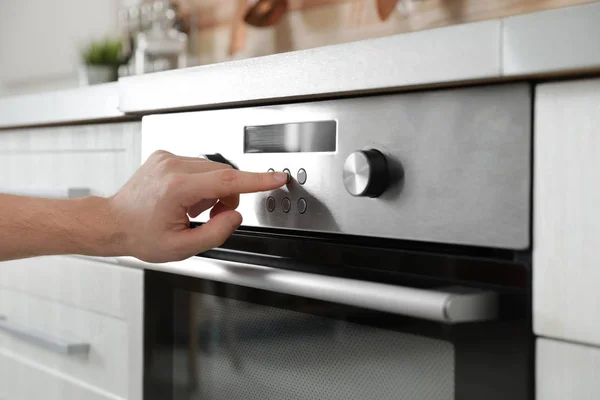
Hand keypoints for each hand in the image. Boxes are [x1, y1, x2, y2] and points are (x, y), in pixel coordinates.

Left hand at [108, 150, 286, 261]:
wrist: (113, 223)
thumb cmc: (141, 235)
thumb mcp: (181, 247)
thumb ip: (216, 233)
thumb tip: (235, 215)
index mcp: (176, 188)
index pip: (227, 180)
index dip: (257, 180)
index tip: (277, 177)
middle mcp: (172, 166)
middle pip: (223, 174)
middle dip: (228, 196)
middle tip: (214, 216)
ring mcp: (168, 158)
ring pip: (213, 169)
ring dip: (215, 189)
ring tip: (194, 209)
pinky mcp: (166, 155)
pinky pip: (200, 166)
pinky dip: (202, 183)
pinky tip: (186, 198)